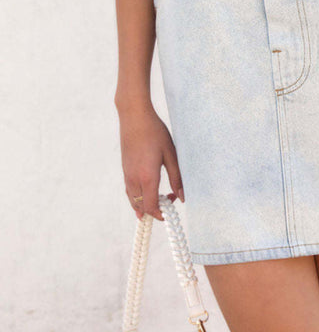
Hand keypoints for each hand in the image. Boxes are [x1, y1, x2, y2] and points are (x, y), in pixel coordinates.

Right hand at [119, 105, 183, 220]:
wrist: (134, 117)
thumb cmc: (155, 133)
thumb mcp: (171, 154)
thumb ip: (176, 177)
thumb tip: (181, 197)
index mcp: (147, 177)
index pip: (151, 207)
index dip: (160, 214)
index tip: (170, 211)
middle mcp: (134, 179)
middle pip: (141, 206)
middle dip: (154, 210)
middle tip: (169, 198)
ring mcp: (127, 174)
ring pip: (133, 199)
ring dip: (145, 204)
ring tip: (160, 199)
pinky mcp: (124, 168)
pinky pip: (129, 190)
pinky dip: (137, 197)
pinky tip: (145, 192)